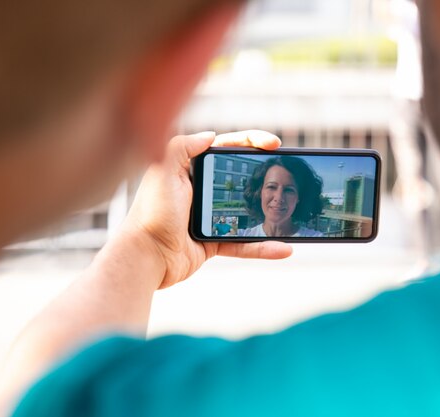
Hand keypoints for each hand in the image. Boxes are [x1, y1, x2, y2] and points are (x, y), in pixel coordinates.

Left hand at [123, 130, 292, 288]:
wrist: (146, 257)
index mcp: (189, 170)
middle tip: (288, 170)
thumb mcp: (163, 170)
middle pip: (240, 178)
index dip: (250, 142)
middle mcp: (200, 191)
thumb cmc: (152, 213)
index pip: (225, 149)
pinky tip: (284, 248)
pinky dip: (263, 248)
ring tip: (293, 210)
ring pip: (247, 212)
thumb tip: (212, 136)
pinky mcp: (212, 242)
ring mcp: (208, 217)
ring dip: (270, 213)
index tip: (273, 143)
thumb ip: (183, 145)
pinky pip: (244, 244)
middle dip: (265, 173)